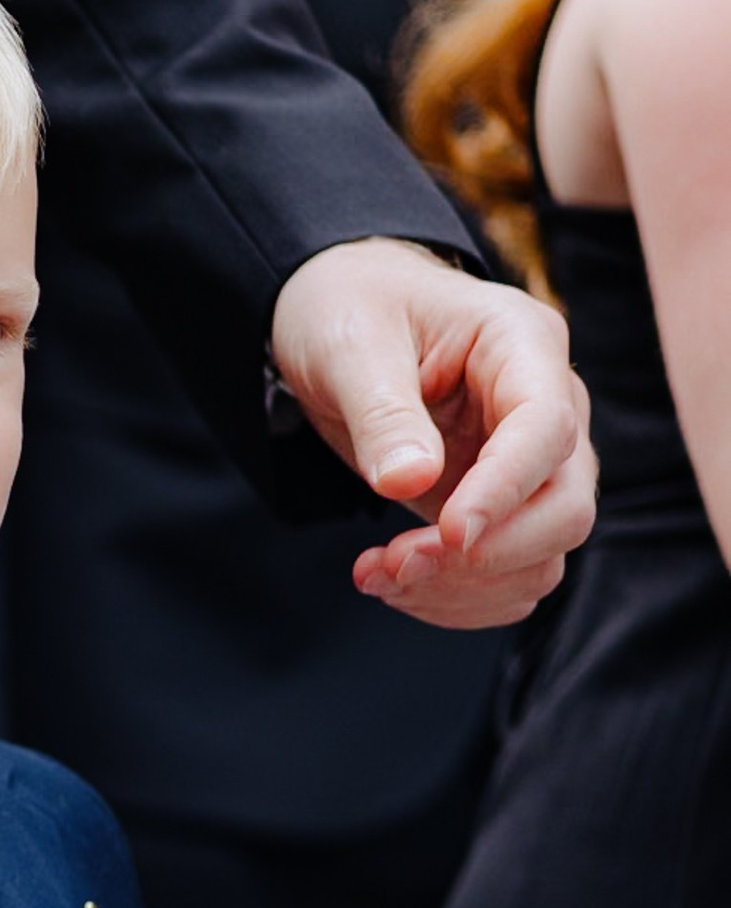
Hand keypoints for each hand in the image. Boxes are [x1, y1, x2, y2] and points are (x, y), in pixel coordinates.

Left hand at [269, 241, 594, 626]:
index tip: (449, 533)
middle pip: (567, 507)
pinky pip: (508, 576)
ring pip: (542, 556)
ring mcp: (530, 466)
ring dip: (462, 588)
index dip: (505, 490)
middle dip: (485, 554)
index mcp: (522, 345)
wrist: (340, 318)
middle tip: (394, 564)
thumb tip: (410, 482)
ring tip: (375, 576)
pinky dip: (455, 598)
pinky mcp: (501, 509)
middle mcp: (547, 408)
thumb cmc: (350, 309)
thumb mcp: (349, 346)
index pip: (547, 429)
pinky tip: (391, 582)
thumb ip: (382, 413)